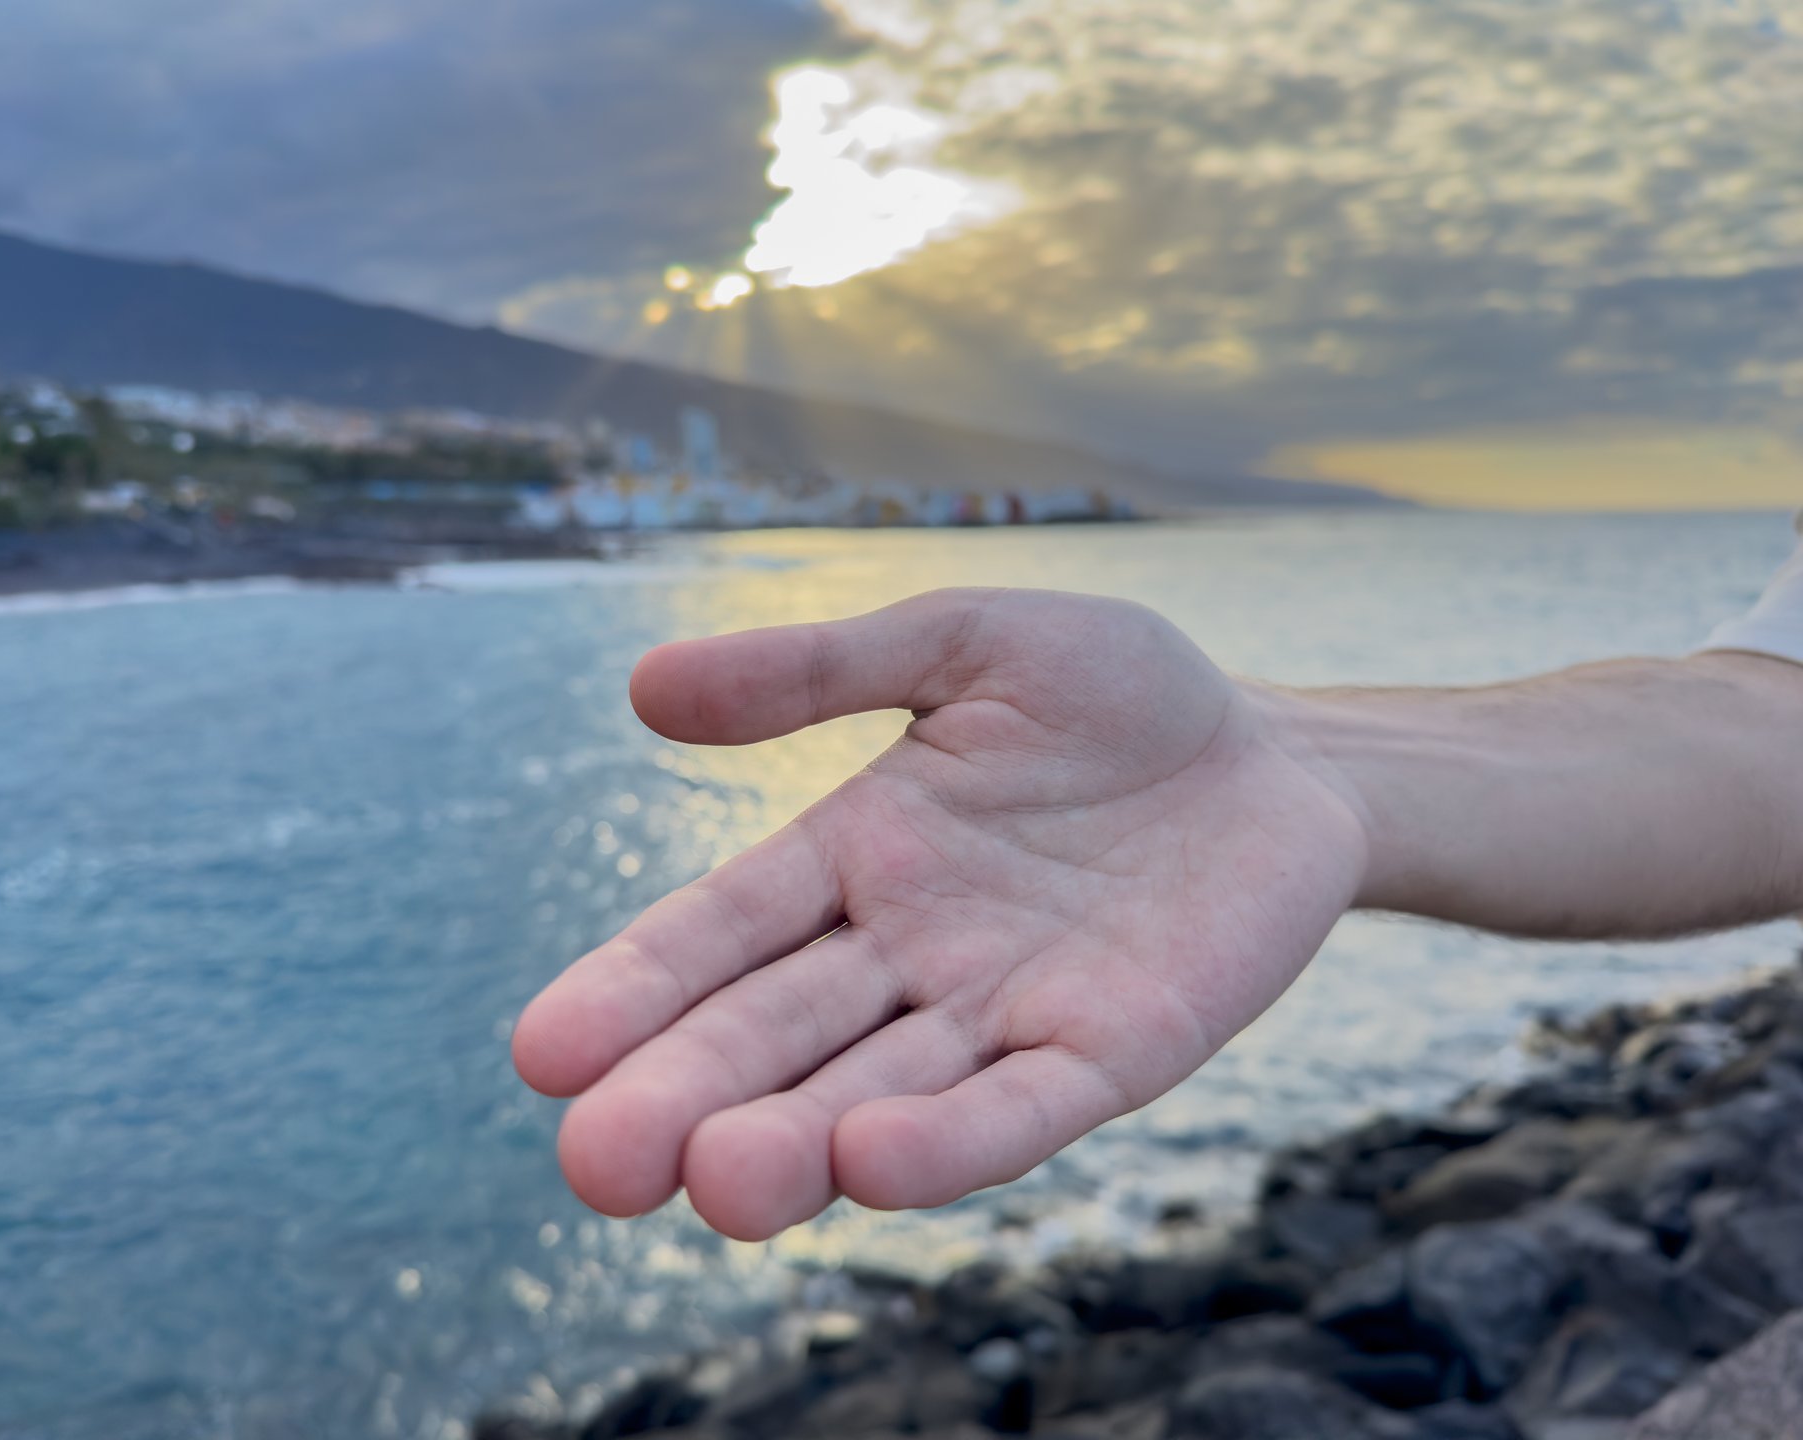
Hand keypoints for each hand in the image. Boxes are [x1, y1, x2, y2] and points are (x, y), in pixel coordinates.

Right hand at [512, 589, 1369, 1239]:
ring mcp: (1006, 1010)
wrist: (1286, 753)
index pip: (720, 931)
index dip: (634, 988)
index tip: (541, 1053)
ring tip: (715, 1182)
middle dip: (686, 1098)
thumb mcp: (961, 643)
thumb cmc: (1119, 693)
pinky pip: (1022, 1103)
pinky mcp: (1111, 1050)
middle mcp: (908, 953)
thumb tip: (641, 685)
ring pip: (878, 1091)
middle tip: (596, 1168)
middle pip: (776, 1034)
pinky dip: (952, 1141)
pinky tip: (871, 1167)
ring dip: (798, 1142)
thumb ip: (814, 669)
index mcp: (855, 855)